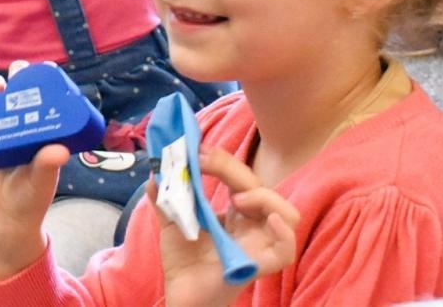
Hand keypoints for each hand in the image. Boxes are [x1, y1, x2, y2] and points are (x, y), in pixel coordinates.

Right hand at [0, 61, 69, 282]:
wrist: (3, 220)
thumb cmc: (30, 200)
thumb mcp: (41, 182)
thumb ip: (47, 166)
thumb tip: (60, 150)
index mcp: (36, 134)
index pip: (42, 103)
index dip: (43, 84)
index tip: (46, 68)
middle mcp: (15, 127)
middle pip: (16, 96)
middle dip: (18, 79)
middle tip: (19, 68)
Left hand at [156, 147, 298, 306]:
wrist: (182, 296)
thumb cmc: (184, 263)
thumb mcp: (172, 223)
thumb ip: (165, 198)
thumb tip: (154, 171)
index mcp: (236, 213)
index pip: (239, 178)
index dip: (222, 161)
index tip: (197, 150)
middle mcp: (252, 226)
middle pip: (259, 187)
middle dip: (231, 168)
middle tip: (203, 161)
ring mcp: (259, 245)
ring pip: (287, 214)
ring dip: (263, 197)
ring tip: (236, 198)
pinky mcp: (260, 265)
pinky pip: (286, 250)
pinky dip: (283, 233)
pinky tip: (269, 220)